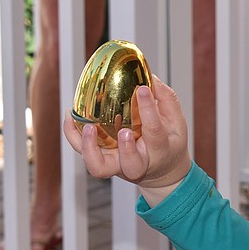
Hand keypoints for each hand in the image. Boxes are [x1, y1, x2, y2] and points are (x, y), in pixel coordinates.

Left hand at [62, 76, 191, 205]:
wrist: (161, 172)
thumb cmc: (170, 144)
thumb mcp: (177, 122)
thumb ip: (166, 99)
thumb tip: (149, 78)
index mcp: (160, 149)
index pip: (155, 131)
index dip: (148, 110)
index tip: (142, 89)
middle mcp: (138, 162)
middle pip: (131, 164)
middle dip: (126, 149)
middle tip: (123, 131)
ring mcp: (118, 164)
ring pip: (100, 167)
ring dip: (91, 148)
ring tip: (88, 127)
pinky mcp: (103, 161)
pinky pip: (84, 154)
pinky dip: (73, 137)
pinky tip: (71, 118)